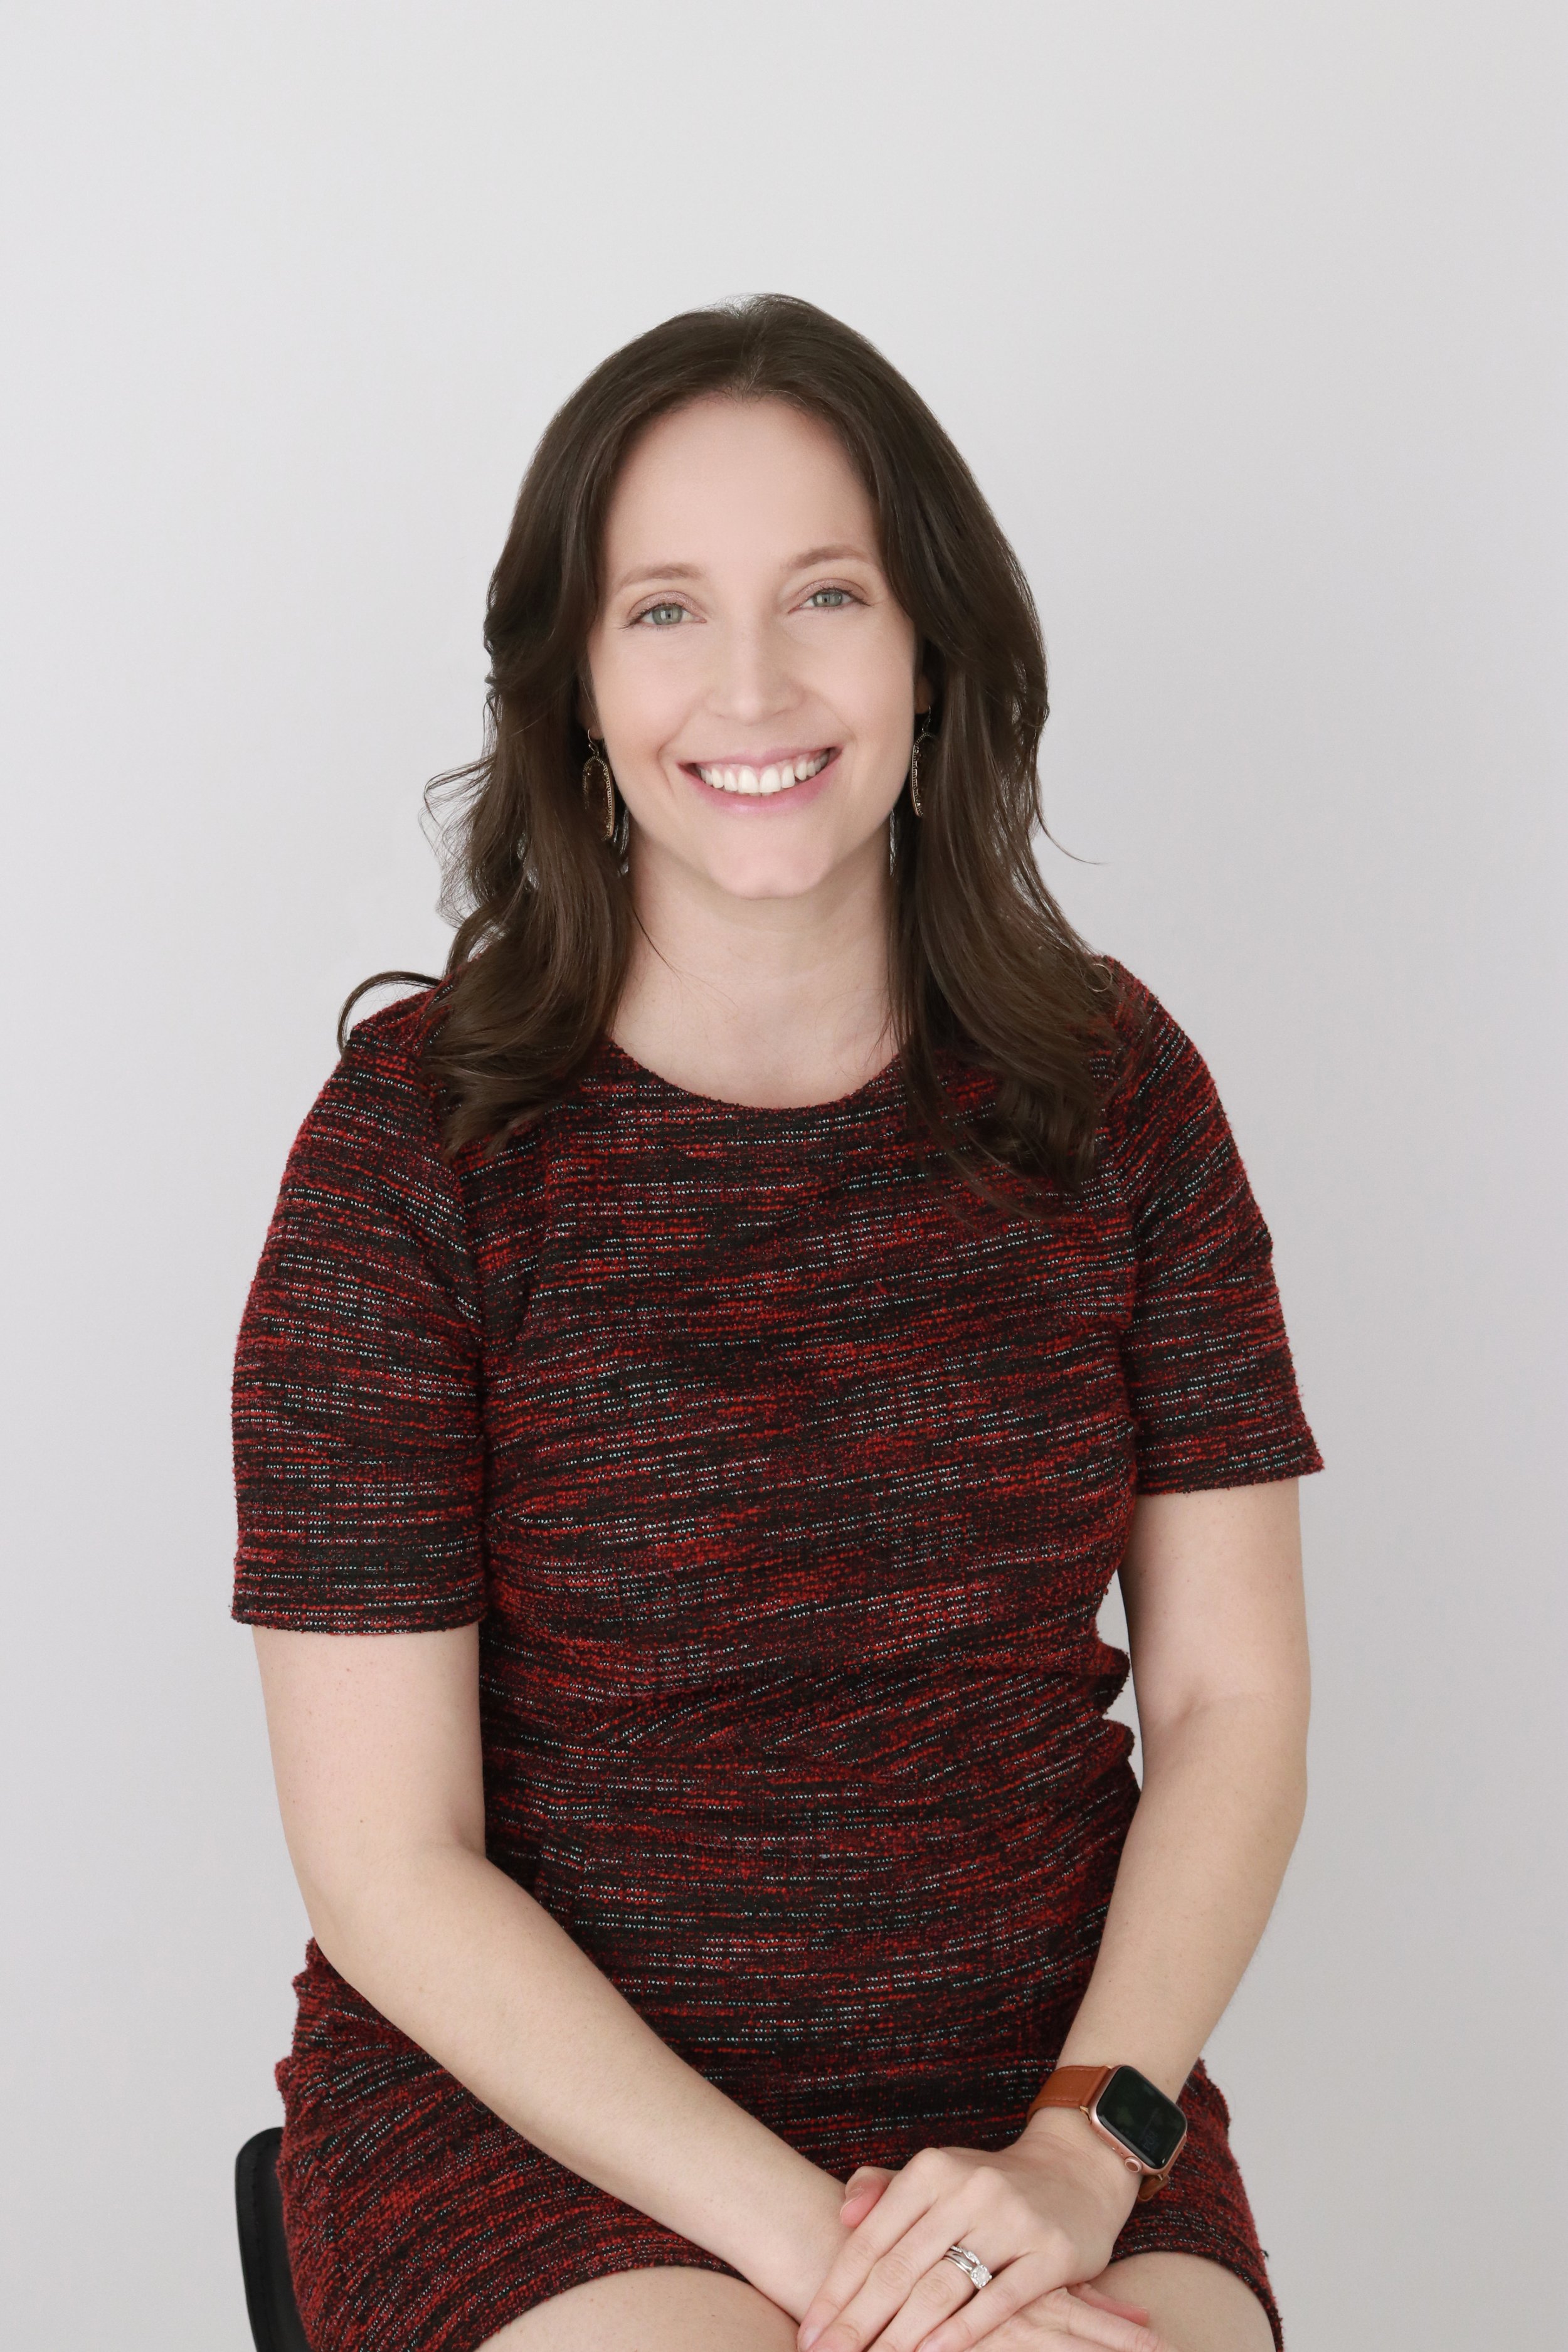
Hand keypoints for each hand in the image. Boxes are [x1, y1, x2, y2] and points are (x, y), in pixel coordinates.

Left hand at [795, 2115, 1169, 2351]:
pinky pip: (999, 2301)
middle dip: (858, 2324)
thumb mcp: (936, 2175)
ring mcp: (1012, 2219)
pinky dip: (962, 2333)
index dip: (837, 2291)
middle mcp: (969, 2189)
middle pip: (900, 2269)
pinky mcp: (1051, 2251)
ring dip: (901, 2336)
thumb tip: (843, 2213)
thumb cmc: (988, 2184)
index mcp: (932, 2170)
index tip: (810, 2334)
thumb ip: (883, 2190)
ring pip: (943, 2288)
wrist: (1075, 2170)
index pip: (873, 2238)